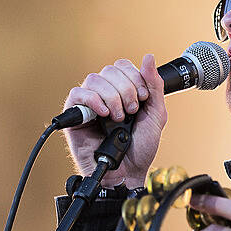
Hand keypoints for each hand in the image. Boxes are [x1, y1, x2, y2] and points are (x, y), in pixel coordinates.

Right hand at [62, 54, 166, 187]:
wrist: (128, 173)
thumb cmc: (140, 149)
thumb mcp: (156, 115)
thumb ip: (154, 86)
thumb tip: (149, 58)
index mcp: (123, 91)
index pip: (123, 66)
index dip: (134, 77)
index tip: (143, 98)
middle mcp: (105, 94)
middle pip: (110, 70)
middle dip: (126, 90)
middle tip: (131, 112)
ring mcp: (89, 104)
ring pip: (94, 79)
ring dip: (112, 97)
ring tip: (118, 118)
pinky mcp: (75, 115)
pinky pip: (77, 94)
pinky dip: (93, 100)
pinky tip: (103, 114)